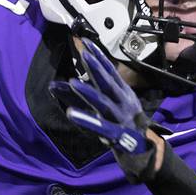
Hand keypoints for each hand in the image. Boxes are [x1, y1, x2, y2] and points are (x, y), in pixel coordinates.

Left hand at [50, 39, 161, 182]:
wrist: (141, 151)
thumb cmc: (119, 123)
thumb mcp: (102, 107)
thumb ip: (78, 96)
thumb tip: (53, 86)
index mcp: (122, 93)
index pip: (110, 71)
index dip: (99, 58)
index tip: (87, 43)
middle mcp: (122, 102)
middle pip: (108, 82)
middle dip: (97, 68)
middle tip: (85, 54)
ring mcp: (120, 118)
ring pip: (103, 103)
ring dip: (88, 92)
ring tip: (72, 83)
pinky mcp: (116, 135)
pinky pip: (100, 127)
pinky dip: (86, 119)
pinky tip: (71, 114)